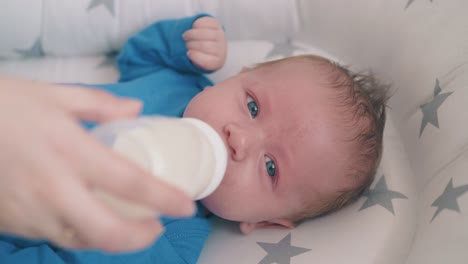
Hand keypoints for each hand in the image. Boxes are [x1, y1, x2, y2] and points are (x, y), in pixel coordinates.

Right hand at [0, 76, 194, 251]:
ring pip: (81, 241)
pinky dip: (81, 234)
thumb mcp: (56, 95)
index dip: (164, 198)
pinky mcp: (12, 222)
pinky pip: (55, 236)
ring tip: (129, 225)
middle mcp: (52, 187)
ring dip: (112, 240)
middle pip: (107, 231)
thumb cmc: (5, 104)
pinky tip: (90, 220)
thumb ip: (101, 104)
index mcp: (70, 149)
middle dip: (141, 238)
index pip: (130, 182)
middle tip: (157, 227)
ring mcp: (30, 210)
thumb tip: (137, 110)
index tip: (186, 206)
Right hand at [183, 16, 226, 71]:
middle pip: (204, 45)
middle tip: (186, 44)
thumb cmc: (202, 55)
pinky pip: (206, 22)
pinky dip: (197, 24)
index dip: (195, 56)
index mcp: (216, 61)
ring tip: (186, 36)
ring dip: (192, 34)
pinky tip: (193, 28)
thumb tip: (188, 52)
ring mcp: (220, 35)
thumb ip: (194, 59)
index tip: (188, 53)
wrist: (212, 44)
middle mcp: (221, 49)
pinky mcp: (217, 24)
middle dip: (191, 44)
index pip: (208, 61)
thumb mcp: (197, 62)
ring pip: (205, 33)